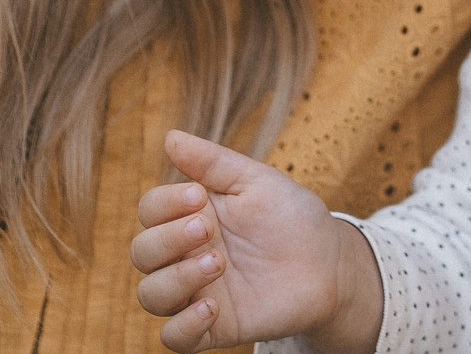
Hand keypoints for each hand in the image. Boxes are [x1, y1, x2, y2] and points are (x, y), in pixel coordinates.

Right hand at [131, 130, 383, 353]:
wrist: (329, 263)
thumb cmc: (291, 217)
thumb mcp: (255, 181)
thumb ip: (212, 162)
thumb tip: (169, 137)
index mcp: (191, 216)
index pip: (150, 210)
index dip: (164, 204)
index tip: (198, 195)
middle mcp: (185, 255)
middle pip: (142, 252)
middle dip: (167, 238)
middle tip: (207, 227)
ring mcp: (196, 292)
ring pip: (150, 295)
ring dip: (176, 278)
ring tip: (217, 263)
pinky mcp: (212, 327)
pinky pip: (173, 337)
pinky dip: (183, 325)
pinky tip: (212, 308)